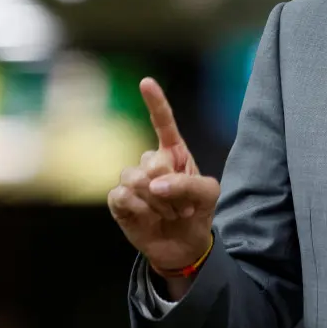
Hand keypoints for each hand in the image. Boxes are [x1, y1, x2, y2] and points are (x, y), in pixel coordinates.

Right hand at [107, 78, 219, 279]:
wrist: (183, 245)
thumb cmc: (197, 211)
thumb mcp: (208, 194)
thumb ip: (188, 183)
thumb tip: (155, 183)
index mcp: (174, 152)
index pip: (163, 123)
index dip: (155, 102)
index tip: (146, 82)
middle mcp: (150, 161)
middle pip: (152, 160)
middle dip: (171, 188)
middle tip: (181, 205)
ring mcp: (133, 179)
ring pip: (135, 178)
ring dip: (157, 202)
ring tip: (168, 213)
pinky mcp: (119, 200)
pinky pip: (122, 195)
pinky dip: (140, 209)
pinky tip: (148, 218)